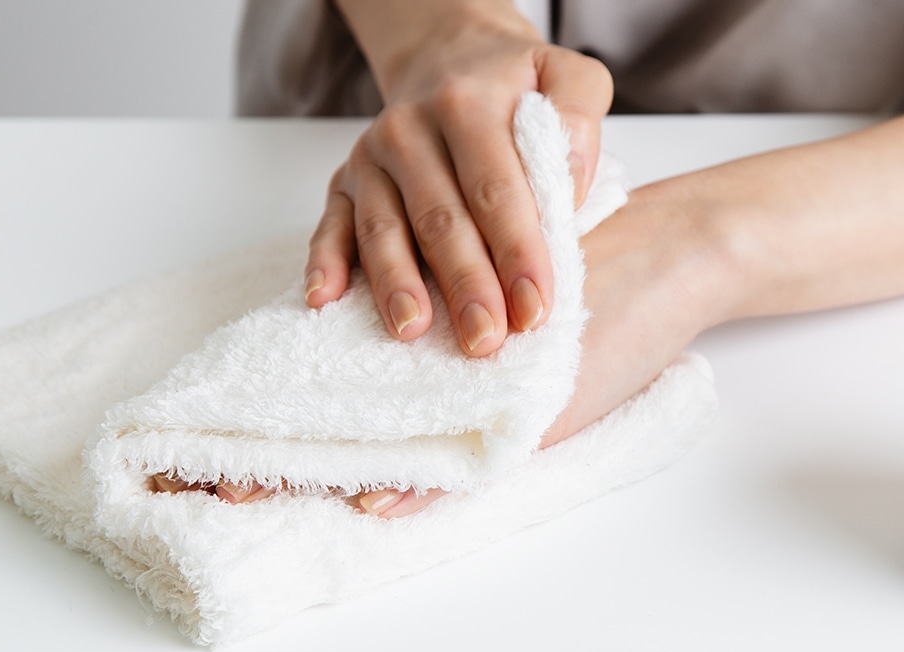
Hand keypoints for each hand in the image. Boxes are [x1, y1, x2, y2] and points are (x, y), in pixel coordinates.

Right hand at [304, 0, 612, 355]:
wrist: (450, 59)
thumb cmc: (514, 87)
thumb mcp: (567, 75)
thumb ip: (579, 114)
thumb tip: (569, 185)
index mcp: (468, 104)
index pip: (496, 188)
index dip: (516, 251)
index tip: (535, 307)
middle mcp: (410, 130)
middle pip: (439, 218)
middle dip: (463, 284)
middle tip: (484, 340)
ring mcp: (371, 158)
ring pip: (382, 229)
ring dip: (396, 284)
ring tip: (413, 331)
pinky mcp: (343, 182)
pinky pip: (330, 226)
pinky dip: (324, 263)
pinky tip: (324, 300)